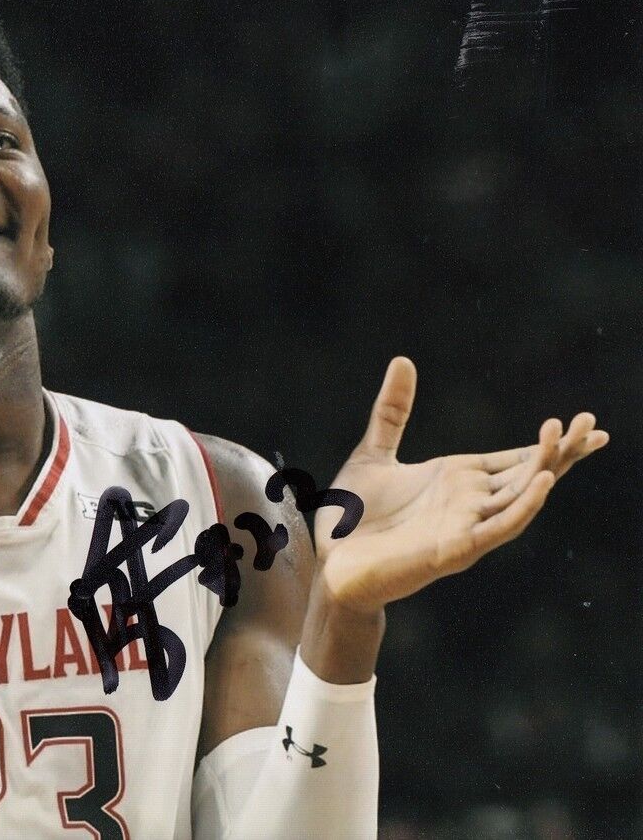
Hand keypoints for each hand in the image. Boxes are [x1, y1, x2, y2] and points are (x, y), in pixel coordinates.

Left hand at [315, 357, 607, 613]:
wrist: (332, 564)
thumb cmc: (355, 515)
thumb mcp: (374, 450)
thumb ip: (393, 409)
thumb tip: (403, 360)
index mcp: (458, 478)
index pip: (517, 458)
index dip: (551, 442)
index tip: (583, 422)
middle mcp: (470, 501)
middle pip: (528, 473)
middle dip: (562, 450)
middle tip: (592, 423)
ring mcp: (466, 526)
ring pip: (520, 497)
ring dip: (545, 469)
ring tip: (566, 439)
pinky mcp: (455, 549)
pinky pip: (498, 527)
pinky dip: (523, 506)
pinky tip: (543, 482)